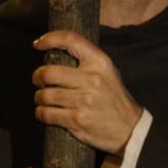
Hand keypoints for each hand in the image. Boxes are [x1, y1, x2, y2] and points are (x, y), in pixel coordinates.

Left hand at [33, 31, 142, 155]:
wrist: (130, 128)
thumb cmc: (113, 97)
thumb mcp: (107, 71)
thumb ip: (85, 61)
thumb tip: (54, 51)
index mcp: (99, 62)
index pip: (70, 40)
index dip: (50, 38)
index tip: (38, 44)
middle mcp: (92, 79)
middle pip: (48, 73)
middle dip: (37, 77)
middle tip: (38, 80)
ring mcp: (84, 101)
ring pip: (45, 95)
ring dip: (39, 97)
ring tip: (42, 99)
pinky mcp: (78, 120)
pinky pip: (47, 114)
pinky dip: (41, 113)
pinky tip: (44, 112)